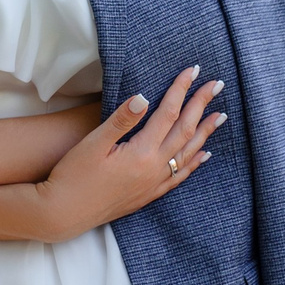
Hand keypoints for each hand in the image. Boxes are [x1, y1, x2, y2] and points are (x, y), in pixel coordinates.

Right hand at [29, 65, 222, 240]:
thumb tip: (144, 98)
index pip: (168, 114)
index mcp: (141, 153)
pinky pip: (180, 176)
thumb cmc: (74, 175)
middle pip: (185, 131)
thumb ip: (121, 120)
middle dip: (201, 106)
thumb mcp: (93, 143)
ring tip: (219, 116)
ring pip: (188, 154)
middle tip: (217, 85)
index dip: (180, 90)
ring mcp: (153, 184)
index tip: (192, 71)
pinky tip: (203, 155)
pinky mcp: (148, 195)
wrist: (65, 213)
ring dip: (204, 133)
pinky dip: (194, 163)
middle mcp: (154, 169)